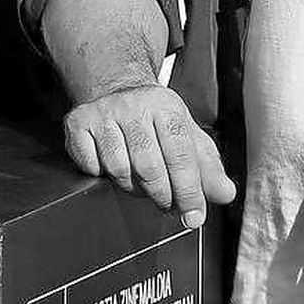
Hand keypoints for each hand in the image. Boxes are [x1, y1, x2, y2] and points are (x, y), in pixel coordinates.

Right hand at [63, 84, 236, 228]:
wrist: (116, 87)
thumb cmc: (156, 118)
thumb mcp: (188, 135)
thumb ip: (208, 167)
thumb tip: (225, 194)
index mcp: (166, 105)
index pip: (180, 153)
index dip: (189, 189)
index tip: (194, 216)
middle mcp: (133, 104)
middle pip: (149, 166)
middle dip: (162, 194)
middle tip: (168, 204)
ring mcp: (103, 112)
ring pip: (119, 169)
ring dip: (132, 188)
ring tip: (141, 184)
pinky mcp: (78, 122)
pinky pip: (90, 165)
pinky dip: (102, 175)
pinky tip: (111, 168)